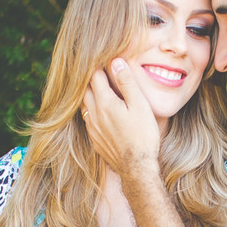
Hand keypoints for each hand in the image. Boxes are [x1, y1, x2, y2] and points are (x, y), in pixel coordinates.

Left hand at [83, 59, 160, 177]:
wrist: (136, 167)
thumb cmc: (143, 135)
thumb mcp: (140, 105)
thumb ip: (127, 83)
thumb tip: (116, 62)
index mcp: (105, 103)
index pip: (95, 76)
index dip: (99, 65)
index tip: (103, 59)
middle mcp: (94, 114)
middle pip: (85, 89)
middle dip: (91, 78)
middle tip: (99, 71)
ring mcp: (92, 128)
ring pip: (83, 104)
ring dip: (89, 94)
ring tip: (97, 88)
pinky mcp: (94, 139)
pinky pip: (87, 119)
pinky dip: (91, 110)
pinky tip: (99, 111)